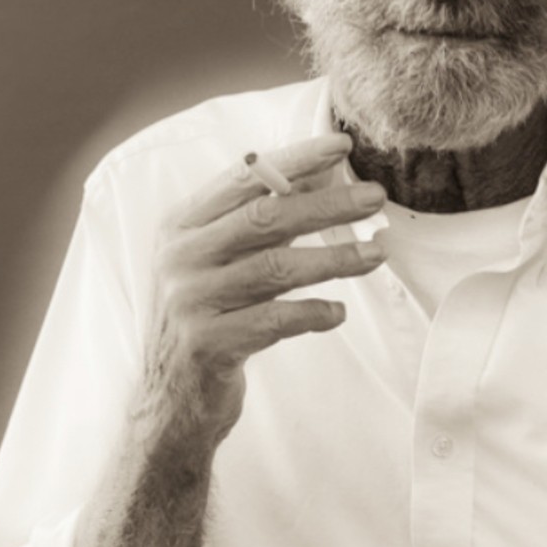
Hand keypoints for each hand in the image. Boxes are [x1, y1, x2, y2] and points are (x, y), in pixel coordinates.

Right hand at [142, 133, 387, 446]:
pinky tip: (338, 312)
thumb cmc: (206, 319)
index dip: (296, 160)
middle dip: (327, 204)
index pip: (244, 179)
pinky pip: (274, 321)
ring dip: (334, 258)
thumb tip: (321, 177)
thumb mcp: (218, 263)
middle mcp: (180, 257)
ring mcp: (190, 301)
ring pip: (276, 268)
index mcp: (181, 226)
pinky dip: (313, 313)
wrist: (169, 399)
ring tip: (376, 253)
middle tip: (375, 198)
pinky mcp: (208, 344)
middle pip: (266, 217)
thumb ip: (258, 223)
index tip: (342, 147)